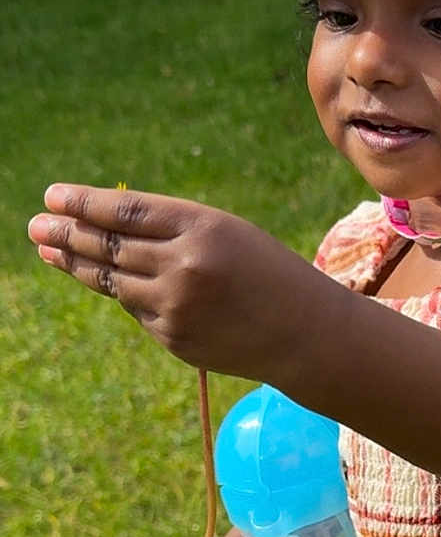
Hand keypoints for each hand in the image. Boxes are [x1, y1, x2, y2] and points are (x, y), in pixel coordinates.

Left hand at [27, 184, 321, 378]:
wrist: (307, 335)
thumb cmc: (269, 274)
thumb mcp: (228, 235)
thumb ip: (172, 230)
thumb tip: (100, 229)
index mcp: (203, 229)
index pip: (125, 211)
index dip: (83, 204)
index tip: (53, 196)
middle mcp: (185, 268)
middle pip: (109, 247)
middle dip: (68, 233)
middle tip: (37, 225)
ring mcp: (178, 308)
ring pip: (113, 282)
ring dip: (79, 265)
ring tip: (51, 250)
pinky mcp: (176, 340)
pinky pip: (139, 311)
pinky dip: (133, 298)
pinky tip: (131, 289)